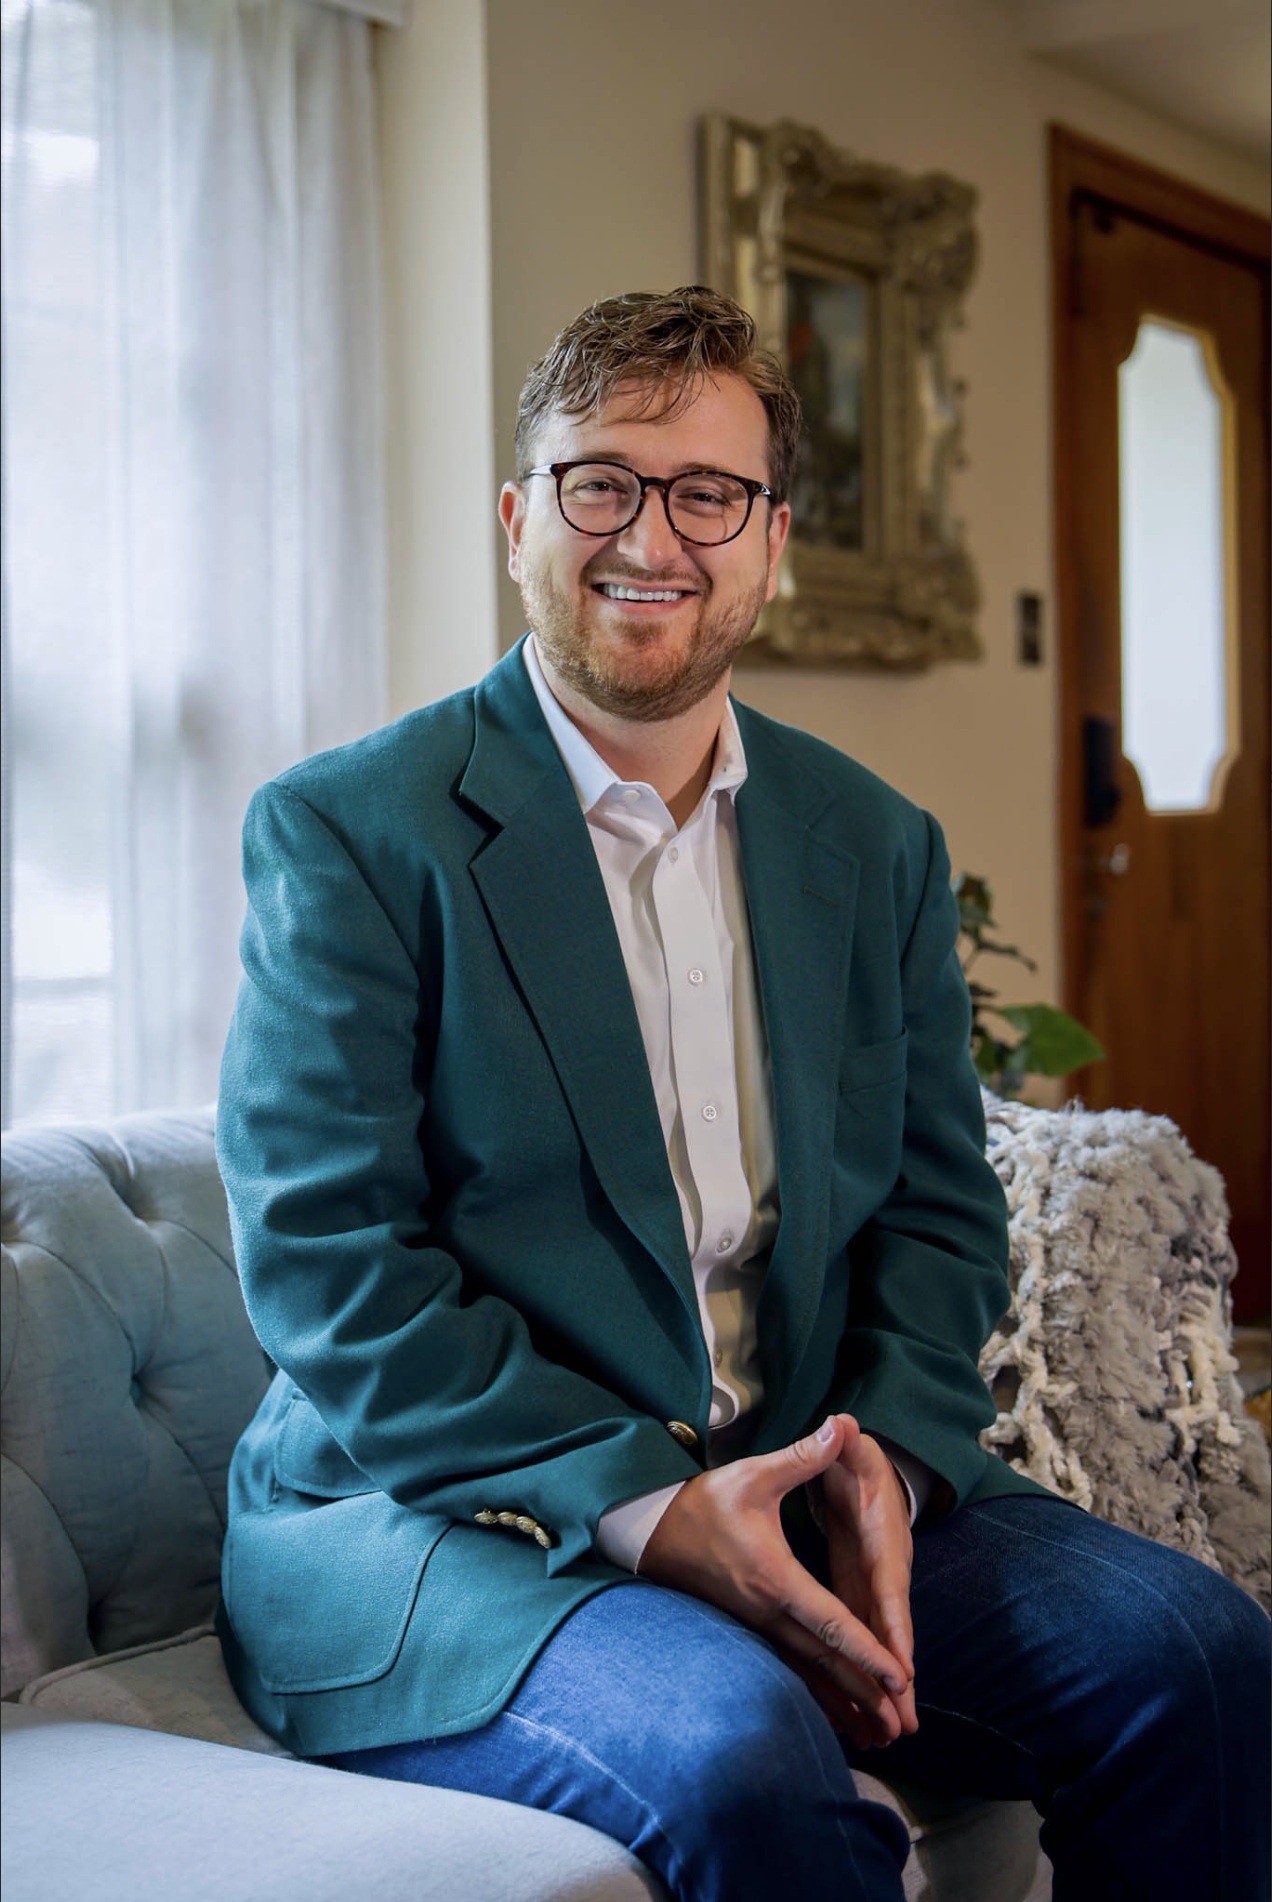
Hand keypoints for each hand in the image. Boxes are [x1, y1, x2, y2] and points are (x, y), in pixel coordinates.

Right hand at [636, 1415, 912, 1746]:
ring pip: (807, 1672)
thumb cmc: (705, 1502)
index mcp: (776, 1578)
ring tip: (876, 1735)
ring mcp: (756, 1625)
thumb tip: (839, 1426)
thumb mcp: (753, 1474)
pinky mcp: (749, 1628)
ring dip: (842, 1702)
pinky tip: (834, 1714)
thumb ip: (801, 1457)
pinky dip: (814, 1694)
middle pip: (825, 1660)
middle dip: (865, 1692)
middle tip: (900, 1726)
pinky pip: (789, 1669)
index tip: (900, 1677)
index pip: (830, 1622)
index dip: (867, 1651)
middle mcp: (768, 1611)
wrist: (653, 1531)